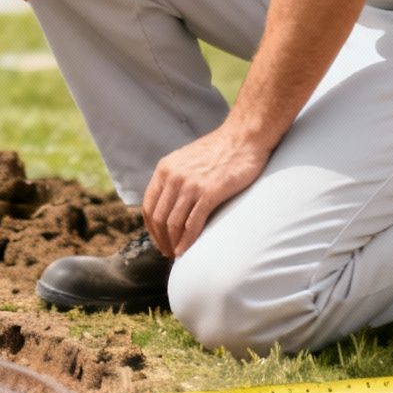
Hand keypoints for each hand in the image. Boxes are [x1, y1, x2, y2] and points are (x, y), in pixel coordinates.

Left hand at [142, 127, 271, 256]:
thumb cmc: (219, 151)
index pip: (149, 206)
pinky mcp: (209, 193)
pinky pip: (192, 224)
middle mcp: (173, 177)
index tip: (158, 240)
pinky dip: (188, 241)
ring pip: (173, 223)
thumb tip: (169, 204)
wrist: (243, 138)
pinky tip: (187, 250)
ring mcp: (190, 185)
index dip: (151, 228)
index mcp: (164, 169)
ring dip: (173, 243)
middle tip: (168, 253)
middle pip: (158, 218)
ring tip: (177, 254)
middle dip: (161, 240)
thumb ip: (175, 178)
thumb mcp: (186, 160)